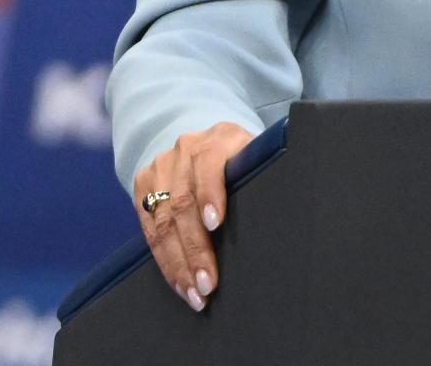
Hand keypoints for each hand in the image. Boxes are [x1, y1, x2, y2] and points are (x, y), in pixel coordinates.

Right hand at [129, 122, 253, 308]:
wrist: (208, 147)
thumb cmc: (245, 166)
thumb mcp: (258, 163)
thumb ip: (264, 179)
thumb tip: (286, 216)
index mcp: (219, 139)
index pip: (208, 161)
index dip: (210, 193)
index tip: (215, 223)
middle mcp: (186, 149)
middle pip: (183, 201)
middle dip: (195, 248)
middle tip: (208, 283)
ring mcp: (162, 166)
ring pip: (163, 220)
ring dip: (178, 262)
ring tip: (194, 292)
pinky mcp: (144, 186)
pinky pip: (149, 228)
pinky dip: (164, 260)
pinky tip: (178, 282)